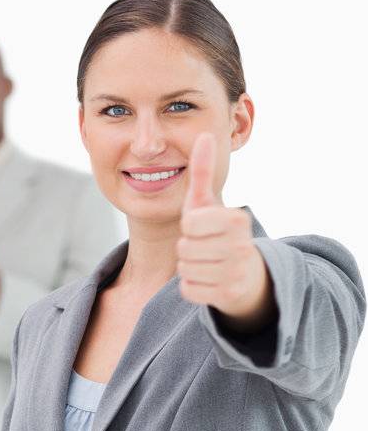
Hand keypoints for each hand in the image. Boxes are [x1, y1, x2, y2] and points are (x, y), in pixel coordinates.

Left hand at [177, 133, 272, 329]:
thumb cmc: (219, 233)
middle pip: (184, 249)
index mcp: (237, 219)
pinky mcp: (229, 296)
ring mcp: (237, 273)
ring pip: (185, 270)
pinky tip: (208, 280)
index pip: (190, 224)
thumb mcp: (209, 202)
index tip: (204, 228)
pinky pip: (188, 290)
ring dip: (189, 268)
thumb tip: (204, 134)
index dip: (190, 227)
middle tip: (204, 248)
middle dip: (188, 249)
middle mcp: (241, 246)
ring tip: (207, 262)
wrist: (246, 275)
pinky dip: (192, 287)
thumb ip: (203, 171)